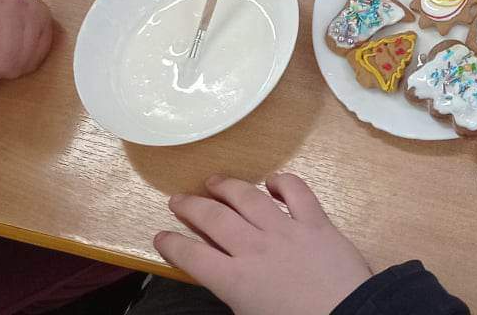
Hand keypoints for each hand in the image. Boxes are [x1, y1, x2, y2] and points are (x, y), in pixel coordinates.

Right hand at [156, 173, 372, 314]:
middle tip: (178, 199)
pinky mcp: (316, 221)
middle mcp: (255, 249)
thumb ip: (235, 295)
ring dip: (228, 186)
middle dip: (191, 206)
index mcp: (235, 281)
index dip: (172, 244)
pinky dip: (283, 181)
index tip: (160, 235)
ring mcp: (286, 231)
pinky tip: (272, 181)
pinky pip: (297, 191)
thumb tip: (228, 281)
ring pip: (249, 198)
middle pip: (214, 219)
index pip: (192, 256)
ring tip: (214, 180)